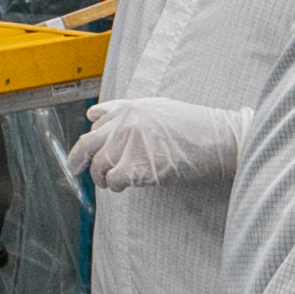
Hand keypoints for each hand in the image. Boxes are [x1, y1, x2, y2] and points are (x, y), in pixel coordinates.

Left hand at [77, 95, 246, 190]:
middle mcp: (126, 123)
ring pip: (100, 165)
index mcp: (129, 108)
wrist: (219, 140)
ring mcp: (130, 144)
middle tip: (74, 170)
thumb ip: (124, 110)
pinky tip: (125, 186)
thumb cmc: (194, 126)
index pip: (95, 124)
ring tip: (113, 183)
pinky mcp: (138, 166)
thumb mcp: (156, 107)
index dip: (88, 142)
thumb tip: (92, 114)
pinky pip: (114, 180)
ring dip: (103, 177)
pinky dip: (116, 186)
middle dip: (78, 160)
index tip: (83, 154)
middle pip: (88, 144)